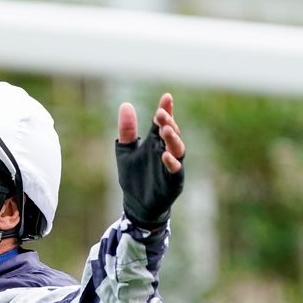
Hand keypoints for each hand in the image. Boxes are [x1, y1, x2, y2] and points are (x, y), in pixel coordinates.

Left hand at [116, 93, 184, 226]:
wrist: (136, 204)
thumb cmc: (134, 176)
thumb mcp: (125, 150)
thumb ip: (127, 130)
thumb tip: (125, 104)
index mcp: (155, 142)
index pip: (161, 123)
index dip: (165, 110)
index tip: (167, 97)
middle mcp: (165, 151)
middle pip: (171, 133)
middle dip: (168, 122)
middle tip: (161, 113)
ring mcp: (170, 166)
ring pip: (177, 149)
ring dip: (173, 139)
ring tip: (166, 129)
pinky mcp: (172, 182)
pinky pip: (175, 171)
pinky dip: (172, 163)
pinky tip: (164, 155)